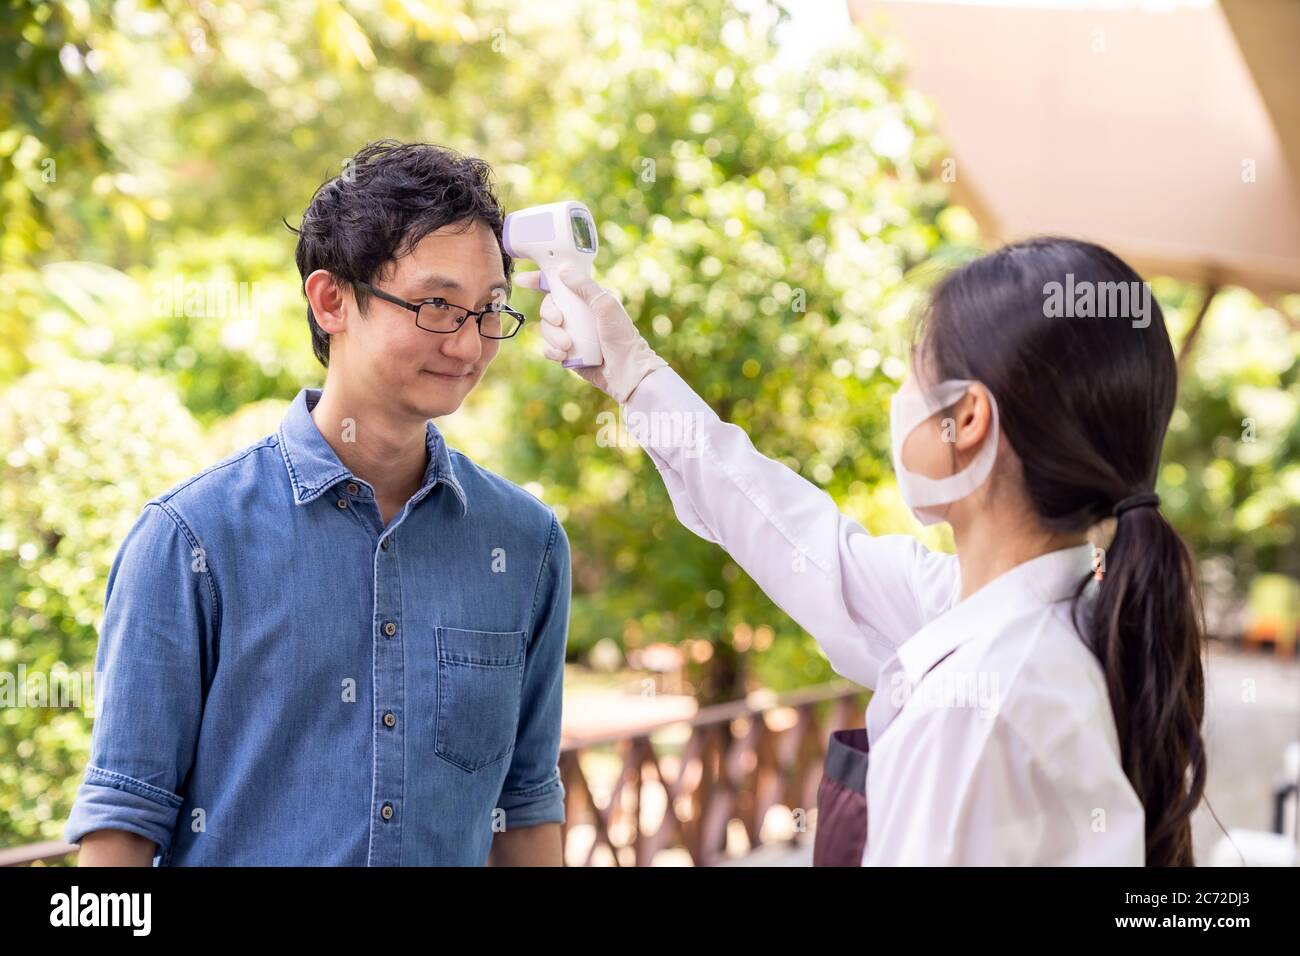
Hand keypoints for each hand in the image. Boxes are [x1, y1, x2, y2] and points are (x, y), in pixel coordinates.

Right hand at [515, 267, 667, 404]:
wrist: (627, 372)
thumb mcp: (606, 305)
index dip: (540, 280)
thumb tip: (563, 270)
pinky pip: (549, 348)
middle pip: (548, 306)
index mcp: (587, 299)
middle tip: (559, 321)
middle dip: (548, 313)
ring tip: (568, 346)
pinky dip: (552, 351)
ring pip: (547, 329)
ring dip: (553, 336)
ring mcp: (572, 334)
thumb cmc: (622, 337)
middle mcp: (578, 315)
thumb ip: (585, 287)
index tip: (523, 279)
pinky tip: (563, 355)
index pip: (560, 284)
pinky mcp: (568, 354)